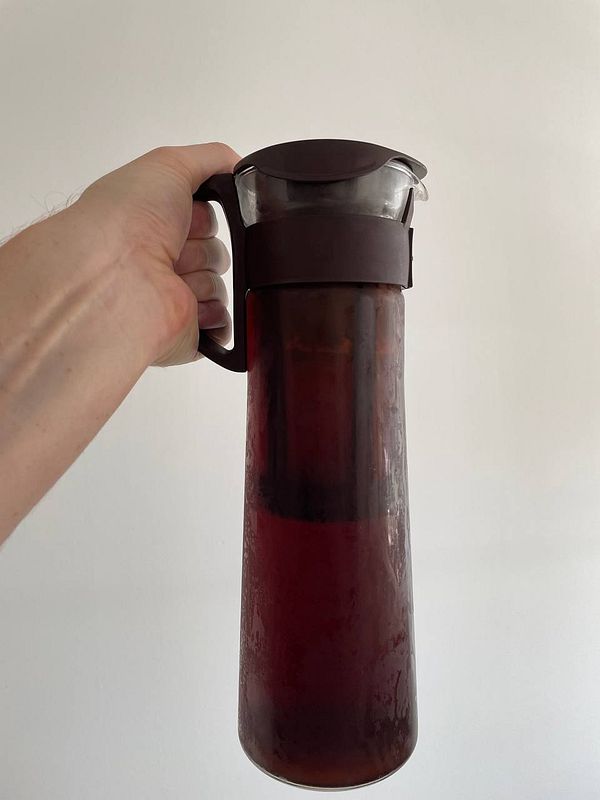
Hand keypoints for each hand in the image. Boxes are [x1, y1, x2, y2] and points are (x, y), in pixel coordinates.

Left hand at [74, 142, 239, 365]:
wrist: (113, 276)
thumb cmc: (128, 217)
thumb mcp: (169, 164)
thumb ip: (210, 158)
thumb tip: (240, 167)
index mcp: (153, 225)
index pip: (206, 219)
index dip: (207, 215)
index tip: (193, 215)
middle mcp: (160, 262)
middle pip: (217, 252)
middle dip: (206, 248)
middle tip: (179, 246)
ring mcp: (171, 299)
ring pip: (221, 286)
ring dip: (206, 279)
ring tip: (176, 278)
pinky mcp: (184, 332)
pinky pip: (221, 325)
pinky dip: (217, 317)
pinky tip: (195, 308)